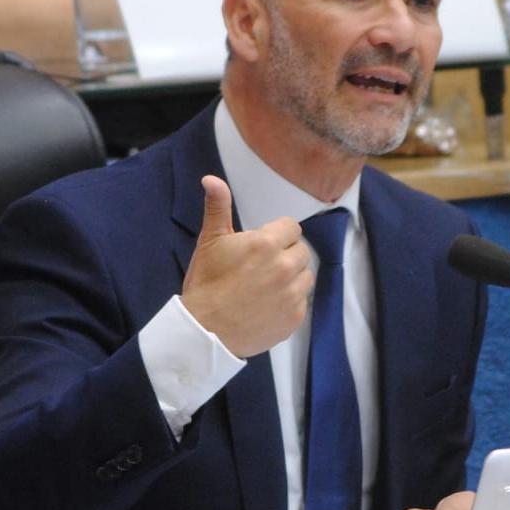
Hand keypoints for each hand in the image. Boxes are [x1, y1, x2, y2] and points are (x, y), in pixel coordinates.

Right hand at [181, 175, 312, 356]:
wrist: (204, 331)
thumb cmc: (206, 283)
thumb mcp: (210, 241)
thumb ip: (218, 207)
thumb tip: (211, 179)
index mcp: (267, 243)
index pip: (291, 227)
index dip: (276, 235)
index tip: (260, 247)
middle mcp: (285, 267)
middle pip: (301, 251)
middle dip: (286, 255)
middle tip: (261, 268)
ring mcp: (292, 294)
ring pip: (305, 276)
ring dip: (292, 278)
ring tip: (266, 287)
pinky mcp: (295, 317)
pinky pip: (302, 302)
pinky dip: (289, 302)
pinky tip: (268, 306)